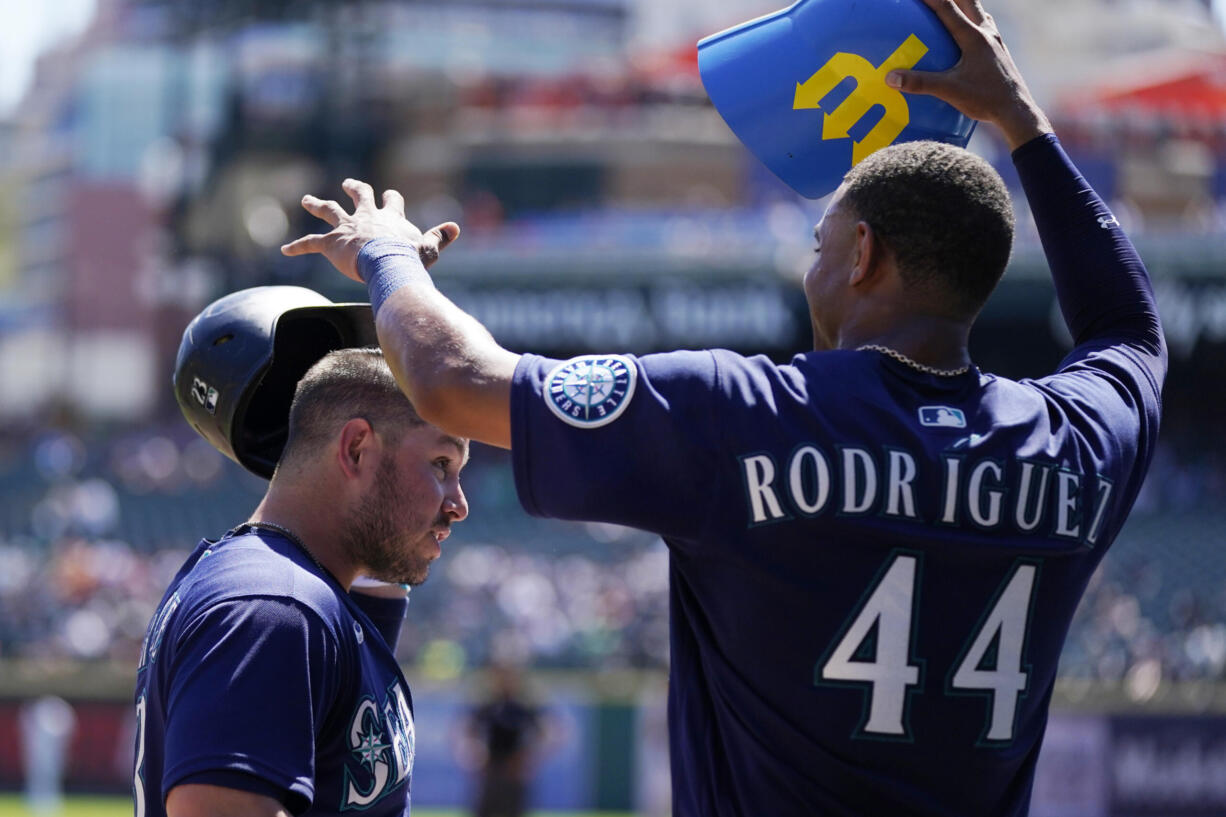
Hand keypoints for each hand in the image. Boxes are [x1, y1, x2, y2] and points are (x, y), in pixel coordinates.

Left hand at [281, 178, 459, 281]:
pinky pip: (310, 242)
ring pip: (328, 210)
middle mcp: (366, 217)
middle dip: (353, 189)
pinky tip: (285, 250)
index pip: (391, 202)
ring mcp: (347, 228)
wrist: (388, 263)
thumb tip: (455, 227)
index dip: (391, 199)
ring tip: (306, 200)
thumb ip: (439, 238)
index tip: (390, 195)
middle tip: (348, 184)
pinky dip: (297, 246)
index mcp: (389, 218)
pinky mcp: (331, 243)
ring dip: (317, 204)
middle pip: (358, 196)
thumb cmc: (409, 258)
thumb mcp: (428, 248)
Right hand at [885, 0, 1051, 149]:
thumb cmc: (984, 99)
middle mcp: (987, 34)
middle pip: (970, 2)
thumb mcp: (950, 91)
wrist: (1017, 111)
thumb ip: (920, 83)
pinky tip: (969, 36)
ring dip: (967, 7)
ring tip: (956, 7)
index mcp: (974, 37)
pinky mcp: (1000, 53)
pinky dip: (974, 24)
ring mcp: (996, 43)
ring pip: (981, 14)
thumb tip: (890, 78)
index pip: (948, 9)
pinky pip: (986, 30)